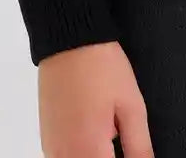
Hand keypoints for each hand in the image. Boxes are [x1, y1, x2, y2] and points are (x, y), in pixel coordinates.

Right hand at [38, 40, 153, 156]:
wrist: (69, 39)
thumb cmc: (103, 69)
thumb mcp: (132, 106)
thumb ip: (139, 148)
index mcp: (90, 151)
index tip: (129, 150)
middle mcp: (65, 156)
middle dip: (107, 155)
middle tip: (117, 134)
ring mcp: (51, 149)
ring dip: (94, 154)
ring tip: (106, 133)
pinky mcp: (46, 139)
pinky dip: (78, 152)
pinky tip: (90, 134)